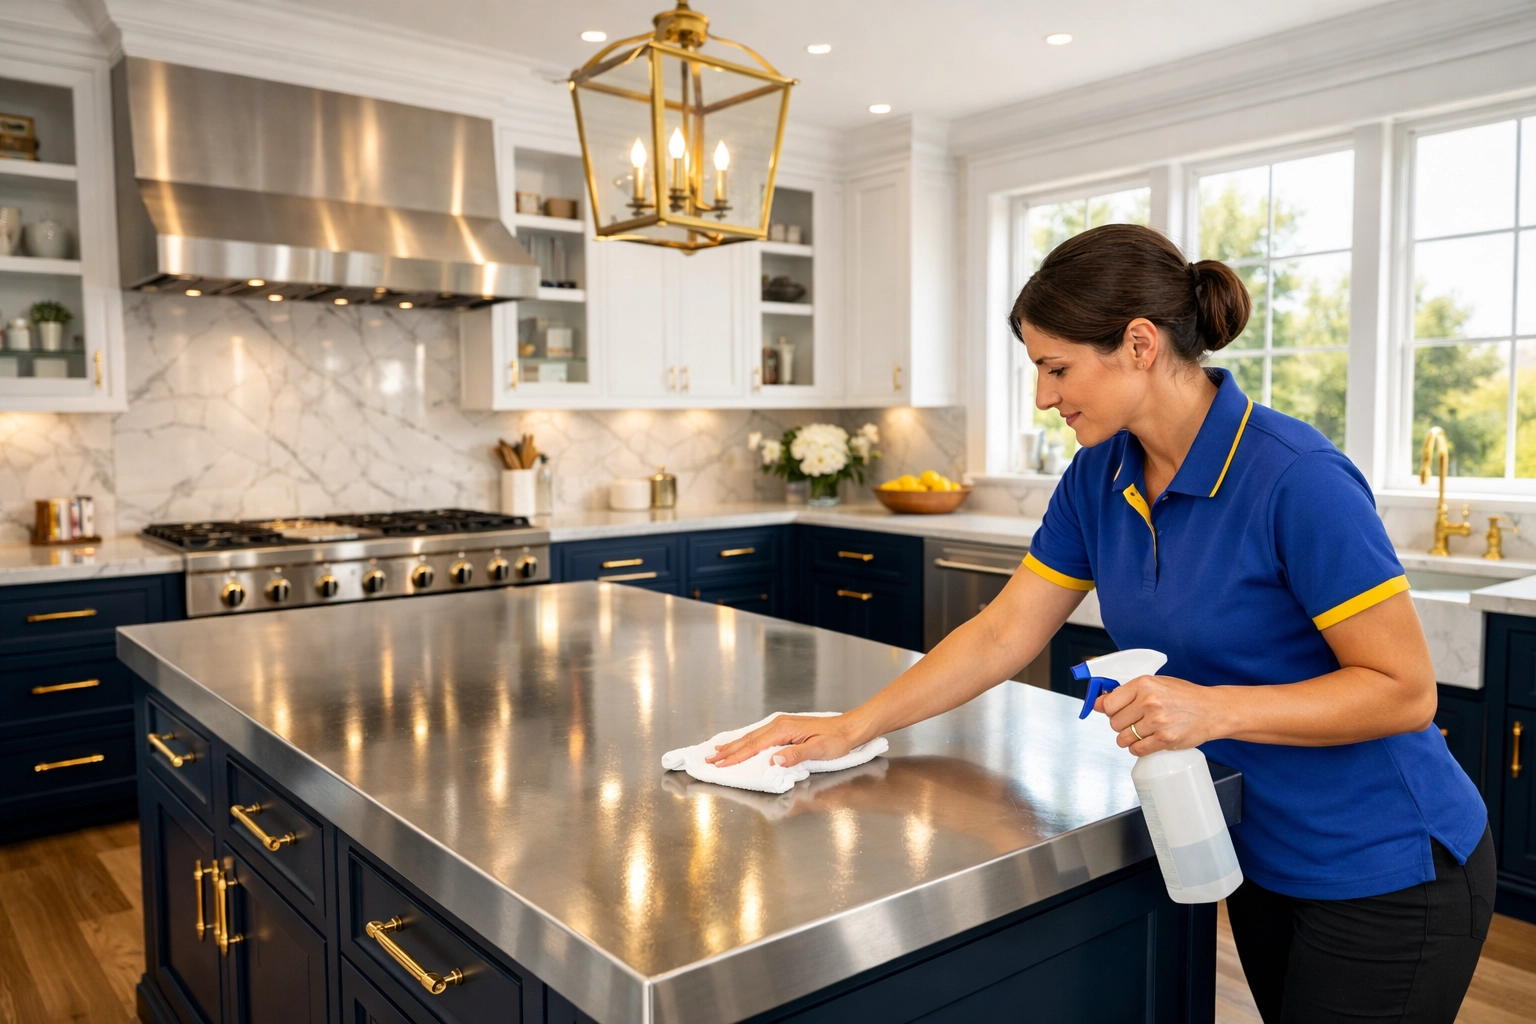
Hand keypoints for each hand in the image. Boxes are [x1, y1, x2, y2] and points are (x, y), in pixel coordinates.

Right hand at [705, 713, 858, 767]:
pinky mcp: (786, 728)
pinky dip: (746, 741)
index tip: (720, 765)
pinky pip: (760, 736)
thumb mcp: (819, 750)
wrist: (850, 728)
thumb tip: (775, 761)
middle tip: (709, 760)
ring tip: (718, 752)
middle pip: (748, 740)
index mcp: (784, 729)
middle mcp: (779, 724)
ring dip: (734, 746)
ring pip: (752, 737)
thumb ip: (796, 755)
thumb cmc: (837, 740)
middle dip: (728, 751)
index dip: (736, 757)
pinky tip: (742, 744)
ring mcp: (782, 725)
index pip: (754, 746)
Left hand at [1097, 674, 1222, 754]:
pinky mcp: (1165, 739)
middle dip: (1120, 725)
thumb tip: (1098, 703)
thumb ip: (1127, 692)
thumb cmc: (1184, 696)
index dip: (1109, 710)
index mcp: (1144, 684)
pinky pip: (1137, 750)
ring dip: (1128, 739)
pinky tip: (1146, 742)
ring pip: (1124, 738)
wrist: (1212, 710)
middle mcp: (1149, 701)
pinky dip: (1137, 749)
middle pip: (1114, 722)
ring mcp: (1157, 721)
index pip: (1108, 703)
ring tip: (1140, 733)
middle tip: (1133, 722)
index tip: (1114, 712)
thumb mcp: (1155, 684)